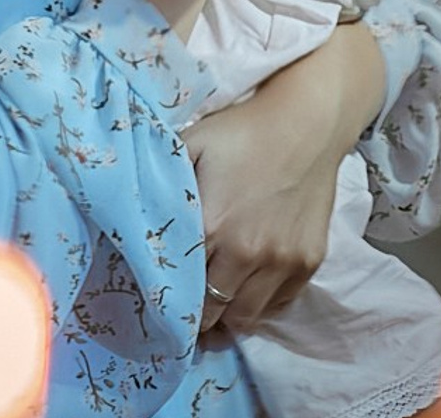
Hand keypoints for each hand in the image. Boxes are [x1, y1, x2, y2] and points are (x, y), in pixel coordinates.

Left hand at [185, 22, 383, 330]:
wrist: (307, 121)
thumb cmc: (242, 130)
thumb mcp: (191, 144)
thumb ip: (161, 184)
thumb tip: (132, 218)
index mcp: (213, 226)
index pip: (181, 292)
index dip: (168, 304)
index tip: (159, 309)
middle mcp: (248, 254)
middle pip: (212, 314)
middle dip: (196, 317)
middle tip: (184, 316)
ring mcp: (282, 262)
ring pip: (246, 319)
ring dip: (228, 317)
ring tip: (216, 309)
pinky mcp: (308, 262)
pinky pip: (279, 304)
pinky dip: (261, 304)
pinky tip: (248, 289)